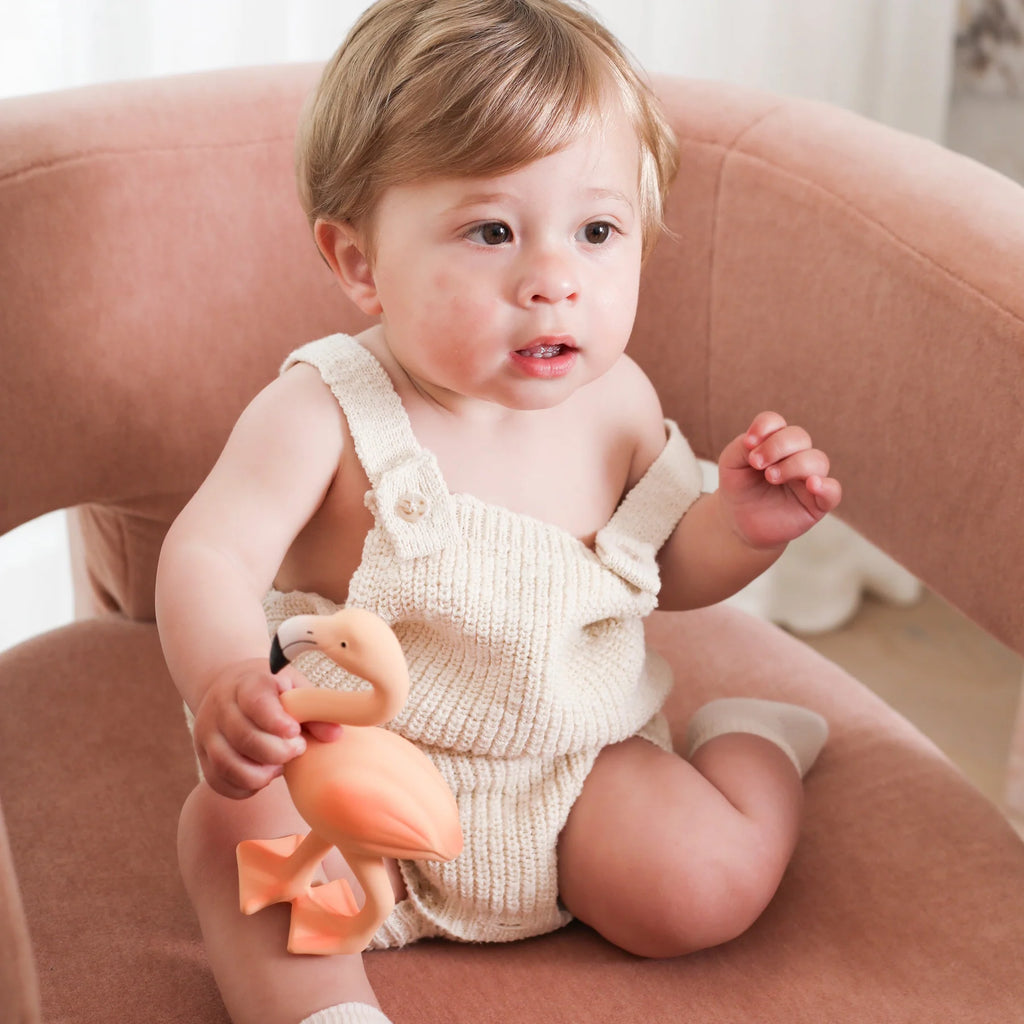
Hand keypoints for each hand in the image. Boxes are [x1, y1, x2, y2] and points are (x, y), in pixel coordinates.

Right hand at [191, 659, 340, 798]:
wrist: (233, 687)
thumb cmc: (274, 690)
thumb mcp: (296, 688)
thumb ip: (315, 709)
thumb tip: (334, 735)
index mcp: (247, 683)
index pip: (256, 702)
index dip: (277, 722)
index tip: (296, 732)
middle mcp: (221, 706)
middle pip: (244, 738)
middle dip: (277, 752)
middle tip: (298, 749)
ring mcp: (207, 733)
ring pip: (227, 764)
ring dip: (261, 774)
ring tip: (281, 766)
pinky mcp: (203, 756)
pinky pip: (219, 782)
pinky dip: (244, 787)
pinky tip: (264, 776)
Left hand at [716, 411, 841, 549]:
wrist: (739, 523)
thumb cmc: (739, 489)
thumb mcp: (731, 464)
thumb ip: (742, 447)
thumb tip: (758, 442)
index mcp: (775, 442)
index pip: (776, 423)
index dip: (765, 427)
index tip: (748, 443)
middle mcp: (796, 456)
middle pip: (799, 436)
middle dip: (777, 446)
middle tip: (757, 464)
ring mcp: (809, 478)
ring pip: (817, 460)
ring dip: (794, 465)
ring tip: (771, 477)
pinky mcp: (817, 503)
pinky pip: (833, 491)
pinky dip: (826, 486)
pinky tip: (811, 485)